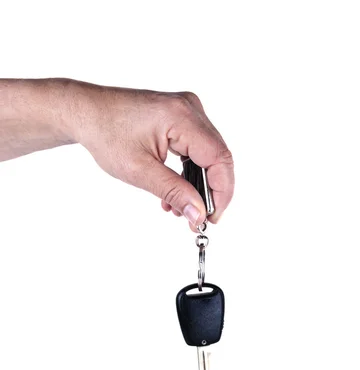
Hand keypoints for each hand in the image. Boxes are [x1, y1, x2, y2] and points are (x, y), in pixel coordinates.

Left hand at [66, 81, 233, 226]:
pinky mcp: (182, 118)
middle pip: (218, 157)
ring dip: (198, 185)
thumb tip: (198, 215)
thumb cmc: (106, 134)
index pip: (219, 158)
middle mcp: (190, 109)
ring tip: (180, 208)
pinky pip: (198, 149)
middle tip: (197, 218)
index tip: (211, 218)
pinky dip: (190, 173)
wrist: (87, 113)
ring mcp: (187, 111)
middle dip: (210, 192)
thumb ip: (173, 192)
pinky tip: (176, 191)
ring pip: (209, 156)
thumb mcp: (139, 171)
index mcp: (181, 117)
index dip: (221, 192)